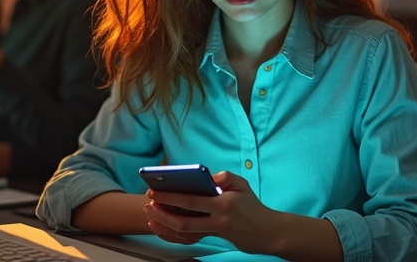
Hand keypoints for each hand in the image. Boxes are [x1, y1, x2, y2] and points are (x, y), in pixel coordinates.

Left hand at [143, 171, 279, 251]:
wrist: (268, 231)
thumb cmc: (253, 206)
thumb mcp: (242, 185)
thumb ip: (224, 177)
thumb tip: (206, 176)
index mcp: (223, 202)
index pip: (191, 200)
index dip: (170, 197)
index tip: (155, 191)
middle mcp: (218, 218)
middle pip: (183, 219)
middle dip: (162, 211)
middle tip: (148, 203)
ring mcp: (216, 230)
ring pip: (184, 231)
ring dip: (164, 224)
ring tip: (151, 215)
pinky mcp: (216, 238)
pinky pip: (189, 237)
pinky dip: (173, 233)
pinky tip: (164, 227)